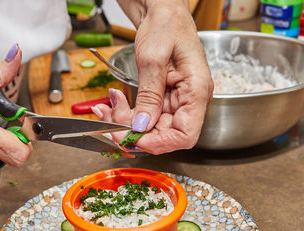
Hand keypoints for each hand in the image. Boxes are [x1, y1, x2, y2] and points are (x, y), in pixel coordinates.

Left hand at [92, 0, 213, 153]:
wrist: (163, 11)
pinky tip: (113, 103)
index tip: (133, 138)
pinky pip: (146, 115)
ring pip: (151, 127)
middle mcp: (190, 100)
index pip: (185, 135)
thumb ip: (150, 95)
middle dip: (134, 131)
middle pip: (164, 134)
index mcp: (196, 90)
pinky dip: (127, 113)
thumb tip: (142, 126)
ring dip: (125, 123)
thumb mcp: (153, 58)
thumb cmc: (166, 25)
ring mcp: (177, 100)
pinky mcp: (164, 97)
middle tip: (109, 120)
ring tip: (106, 108)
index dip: (159, 144)